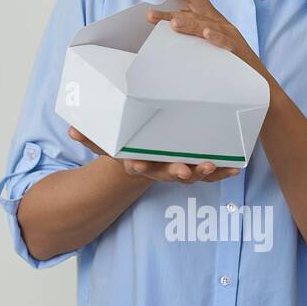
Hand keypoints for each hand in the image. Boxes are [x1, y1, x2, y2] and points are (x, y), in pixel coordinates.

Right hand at [68, 126, 240, 183]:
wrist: (146, 158)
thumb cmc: (126, 145)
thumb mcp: (107, 140)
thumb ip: (90, 136)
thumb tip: (71, 130)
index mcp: (139, 162)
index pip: (136, 166)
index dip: (136, 166)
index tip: (135, 163)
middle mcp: (161, 169)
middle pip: (169, 174)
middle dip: (177, 173)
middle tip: (184, 171)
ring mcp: (181, 169)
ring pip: (194, 175)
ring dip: (204, 173)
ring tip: (212, 166)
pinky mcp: (197, 166)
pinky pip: (212, 172)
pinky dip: (223, 171)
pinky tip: (235, 167)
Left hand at [147, 0, 269, 80]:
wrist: (257, 82)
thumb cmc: (228, 60)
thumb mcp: (206, 41)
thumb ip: (191, 31)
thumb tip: (167, 25)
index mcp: (210, 18)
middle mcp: (219, 22)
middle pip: (197, 3)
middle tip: (152, 8)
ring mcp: (229, 35)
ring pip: (207, 24)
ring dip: (190, 23)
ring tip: (173, 23)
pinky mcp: (237, 51)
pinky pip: (226, 43)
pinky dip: (216, 38)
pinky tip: (207, 35)